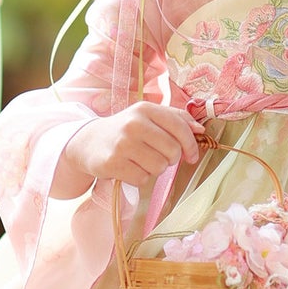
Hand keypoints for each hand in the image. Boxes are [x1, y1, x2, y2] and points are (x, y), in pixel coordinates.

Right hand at [57, 102, 205, 191]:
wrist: (87, 142)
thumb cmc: (125, 131)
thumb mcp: (147, 117)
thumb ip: (175, 119)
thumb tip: (200, 130)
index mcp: (145, 109)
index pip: (180, 127)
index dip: (191, 145)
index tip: (192, 156)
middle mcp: (134, 123)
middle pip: (172, 151)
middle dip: (169, 159)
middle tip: (157, 156)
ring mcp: (122, 144)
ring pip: (159, 167)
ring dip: (154, 169)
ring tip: (140, 161)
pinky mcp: (112, 163)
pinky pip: (142, 179)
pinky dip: (139, 178)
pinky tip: (129, 168)